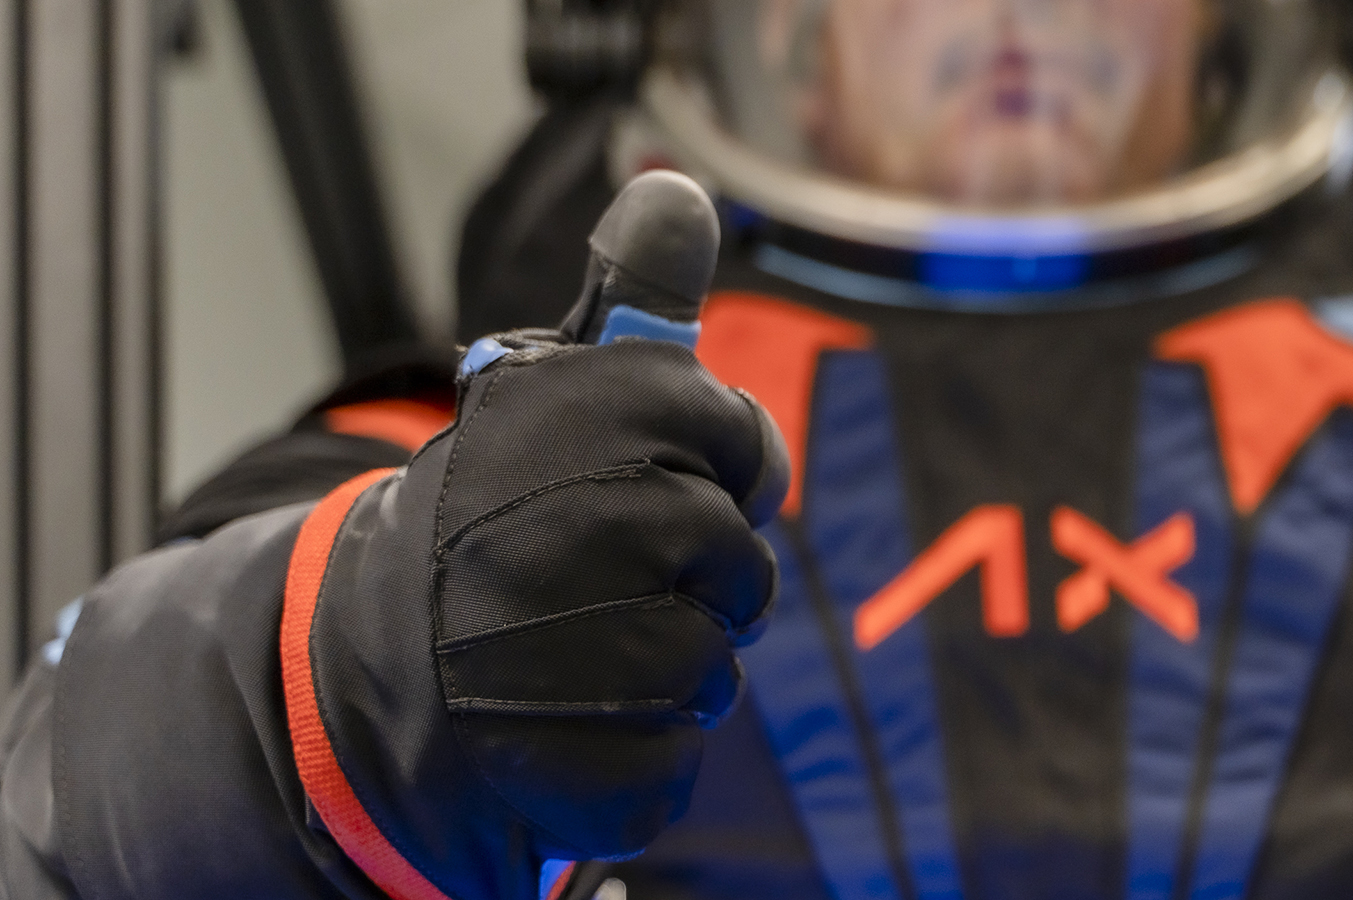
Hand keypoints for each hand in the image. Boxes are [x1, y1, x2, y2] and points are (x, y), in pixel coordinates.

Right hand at [288, 172, 788, 887]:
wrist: (373, 665)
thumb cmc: (491, 520)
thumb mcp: (558, 391)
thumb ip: (635, 300)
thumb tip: (680, 190)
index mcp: (595, 413)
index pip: (746, 442)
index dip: (702, 469)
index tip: (628, 477)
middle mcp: (597, 519)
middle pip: (742, 558)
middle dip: (687, 574)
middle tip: (589, 572)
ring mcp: (594, 650)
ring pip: (718, 661)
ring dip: (663, 663)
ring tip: (568, 646)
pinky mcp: (599, 766)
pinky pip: (677, 751)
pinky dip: (634, 747)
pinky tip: (564, 718)